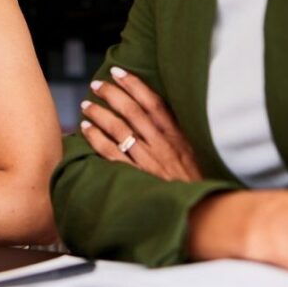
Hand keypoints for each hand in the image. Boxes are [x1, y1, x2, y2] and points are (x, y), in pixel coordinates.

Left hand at [79, 66, 200, 181]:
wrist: (202, 214)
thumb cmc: (197, 184)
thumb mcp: (196, 155)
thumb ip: (179, 135)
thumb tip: (160, 114)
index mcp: (178, 136)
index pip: (153, 103)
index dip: (134, 84)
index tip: (118, 72)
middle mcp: (162, 145)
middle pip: (132, 111)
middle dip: (112, 94)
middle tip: (96, 85)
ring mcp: (148, 161)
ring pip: (118, 129)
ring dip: (100, 113)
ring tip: (86, 105)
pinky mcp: (136, 177)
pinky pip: (110, 153)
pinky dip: (96, 138)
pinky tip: (85, 129)